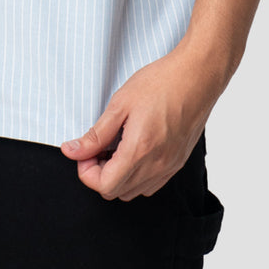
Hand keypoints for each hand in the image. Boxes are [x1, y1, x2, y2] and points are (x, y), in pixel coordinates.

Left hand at [60, 44, 227, 200]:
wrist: (196, 76)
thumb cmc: (161, 83)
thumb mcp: (120, 104)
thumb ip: (96, 134)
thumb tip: (72, 151)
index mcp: (139, 151)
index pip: (104, 186)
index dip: (86, 172)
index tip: (84, 152)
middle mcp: (156, 166)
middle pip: (117, 192)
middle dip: (99, 174)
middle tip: (97, 147)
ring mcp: (169, 167)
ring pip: (134, 191)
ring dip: (118, 176)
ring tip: (115, 147)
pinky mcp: (177, 163)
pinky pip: (151, 184)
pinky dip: (136, 175)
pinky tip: (133, 149)